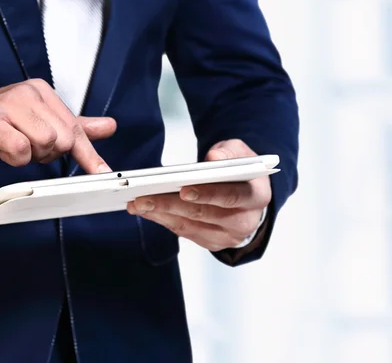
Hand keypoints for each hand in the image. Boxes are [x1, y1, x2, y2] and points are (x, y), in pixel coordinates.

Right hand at [0, 79, 116, 173]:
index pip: (75, 127)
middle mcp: (28, 94)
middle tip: (27, 147)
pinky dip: (15, 159)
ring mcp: (9, 106)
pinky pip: (21, 150)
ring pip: (45, 144)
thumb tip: (109, 126)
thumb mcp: (41, 121)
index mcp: (43, 92)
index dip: (87, 153)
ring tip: (13, 145)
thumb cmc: (1, 123)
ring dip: (30, 156)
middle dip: (47, 153)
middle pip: (62, 139)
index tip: (102, 172)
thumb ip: (75, 126)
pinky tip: (3, 149)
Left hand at [127, 139, 270, 251]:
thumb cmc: (242, 173)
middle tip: (144, 197)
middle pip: (204, 214)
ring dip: (160, 214)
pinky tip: (145, 210)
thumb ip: (229, 152)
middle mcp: (243, 221)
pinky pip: (182, 231)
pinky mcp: (210, 242)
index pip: (233, 196)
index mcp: (256, 197)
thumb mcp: (242, 154)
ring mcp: (226, 236)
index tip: (184, 189)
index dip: (208, 194)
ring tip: (137, 203)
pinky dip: (162, 220)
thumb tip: (214, 157)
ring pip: (189, 226)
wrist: (248, 197)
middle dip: (171, 204)